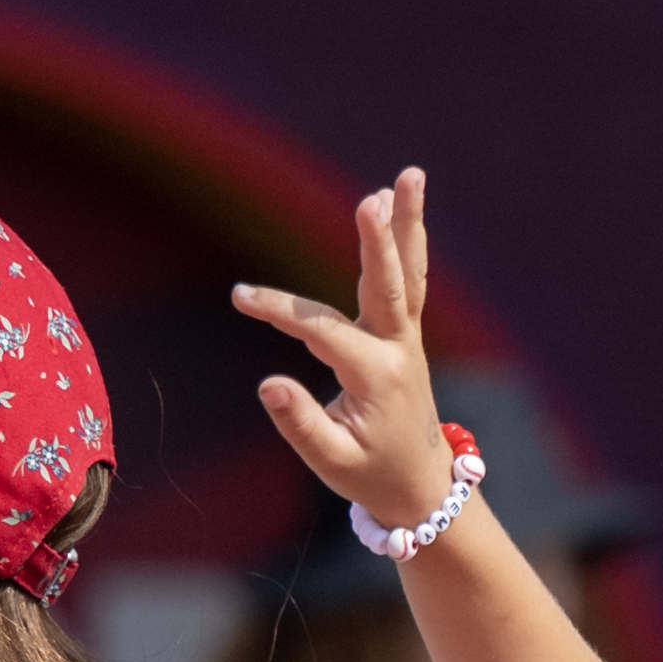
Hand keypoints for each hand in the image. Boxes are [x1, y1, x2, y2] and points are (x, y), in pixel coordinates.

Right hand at [227, 168, 467, 539]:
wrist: (422, 486)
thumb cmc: (371, 475)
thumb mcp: (330, 462)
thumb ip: (300, 424)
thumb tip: (268, 384)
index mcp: (377, 377)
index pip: (322, 330)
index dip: (280, 309)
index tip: (240, 296)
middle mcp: (399, 349)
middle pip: (388, 285)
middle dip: (378, 242)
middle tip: (372, 199)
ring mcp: (408, 339)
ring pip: (409, 272)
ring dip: (408, 223)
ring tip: (409, 175)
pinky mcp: (406, 335)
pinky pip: (409, 280)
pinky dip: (406, 242)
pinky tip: (400, 205)